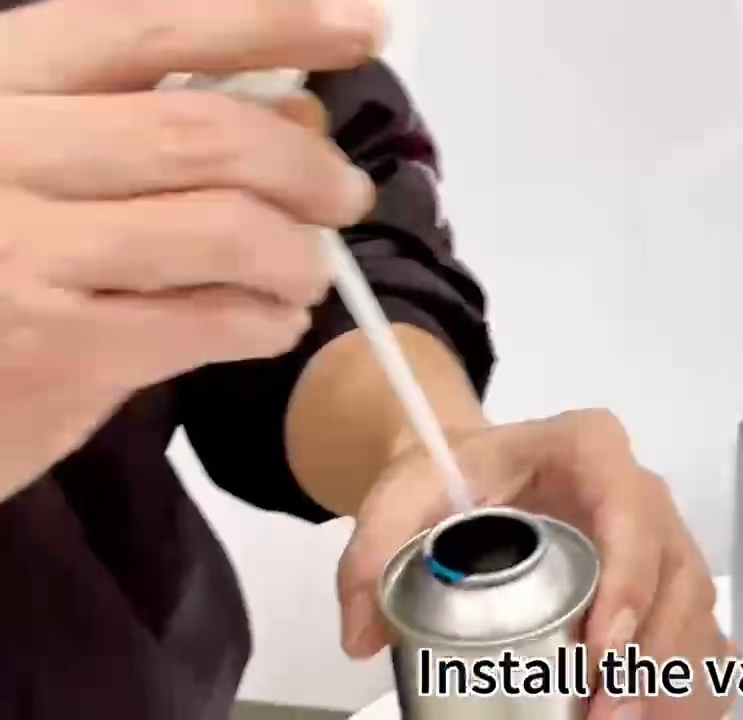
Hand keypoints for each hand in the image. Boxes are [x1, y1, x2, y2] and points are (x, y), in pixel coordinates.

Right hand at [0, 0, 381, 498]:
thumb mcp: (44, 154)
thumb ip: (153, 121)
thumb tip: (297, 104)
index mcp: (2, 80)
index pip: (149, 25)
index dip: (270, 20)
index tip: (363, 24)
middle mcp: (3, 150)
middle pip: (206, 135)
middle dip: (307, 165)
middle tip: (349, 195)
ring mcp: (22, 252)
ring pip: (224, 230)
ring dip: (298, 254)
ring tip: (309, 272)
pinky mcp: (52, 350)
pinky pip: (208, 321)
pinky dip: (268, 322)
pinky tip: (273, 324)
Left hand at [338, 409, 736, 719]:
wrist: (474, 476)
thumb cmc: (451, 475)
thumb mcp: (402, 494)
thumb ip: (371, 551)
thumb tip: (363, 637)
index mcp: (588, 448)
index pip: (628, 503)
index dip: (629, 576)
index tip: (599, 648)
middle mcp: (639, 488)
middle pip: (673, 567)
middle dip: (650, 652)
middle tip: (604, 716)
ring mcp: (660, 534)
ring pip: (695, 603)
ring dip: (671, 675)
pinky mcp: (664, 577)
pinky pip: (700, 628)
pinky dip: (690, 680)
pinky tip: (664, 716)